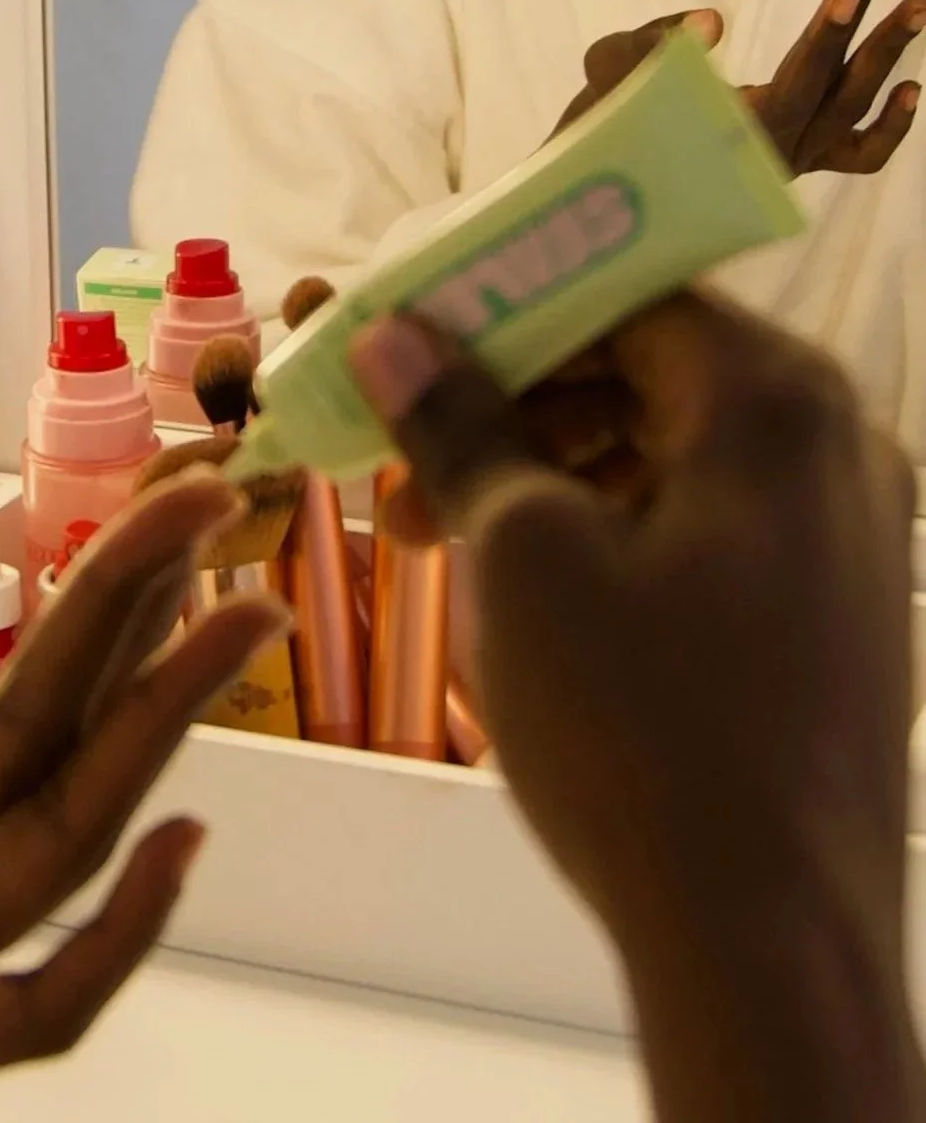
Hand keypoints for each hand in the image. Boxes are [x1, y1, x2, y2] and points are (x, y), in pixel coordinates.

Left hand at [0, 470, 284, 1117]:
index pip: (39, 693)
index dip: (106, 598)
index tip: (170, 505)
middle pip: (78, 747)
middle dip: (161, 633)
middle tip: (228, 523)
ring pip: (75, 840)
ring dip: (163, 728)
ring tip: (236, 617)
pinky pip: (37, 1009)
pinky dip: (117, 939)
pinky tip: (179, 835)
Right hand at [349, 299, 921, 1119]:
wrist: (765, 944)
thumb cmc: (636, 726)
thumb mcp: (522, 556)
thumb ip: (459, 425)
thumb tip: (393, 332)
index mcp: (774, 402)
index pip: (626, 290)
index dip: (506, 301)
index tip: (410, 335)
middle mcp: (833, 445)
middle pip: (643, 370)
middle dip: (507, 404)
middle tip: (399, 453)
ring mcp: (841, 534)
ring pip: (663, 454)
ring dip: (541, 472)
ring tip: (431, 529)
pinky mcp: (826, 612)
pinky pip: (697, 525)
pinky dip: (602, 530)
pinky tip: (518, 581)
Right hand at [557, 0, 925, 175]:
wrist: (602, 180)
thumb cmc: (601, 123)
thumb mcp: (606, 75)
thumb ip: (646, 46)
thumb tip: (711, 23)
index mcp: (729, 140)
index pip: (792, 89)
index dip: (823, 43)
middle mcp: (769, 157)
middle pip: (834, 90)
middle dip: (866, 23)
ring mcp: (788, 161)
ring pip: (851, 113)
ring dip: (887, 54)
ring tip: (917, 2)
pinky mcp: (797, 158)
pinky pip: (856, 157)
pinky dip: (888, 128)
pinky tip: (909, 86)